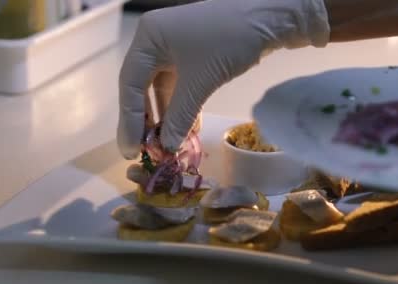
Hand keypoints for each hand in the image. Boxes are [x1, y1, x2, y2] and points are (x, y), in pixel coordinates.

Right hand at [117, 0, 329, 158]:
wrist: (268, 17)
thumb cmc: (228, 41)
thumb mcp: (200, 82)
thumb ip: (179, 116)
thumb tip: (166, 148)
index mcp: (147, 39)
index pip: (130, 85)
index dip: (129, 120)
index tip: (130, 149)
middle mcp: (155, 41)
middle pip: (141, 87)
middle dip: (144, 120)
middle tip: (143, 151)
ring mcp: (174, 47)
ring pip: (162, 89)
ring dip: (165, 117)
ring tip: (165, 145)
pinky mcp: (193, 55)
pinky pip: (180, 86)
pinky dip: (181, 107)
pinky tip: (184, 129)